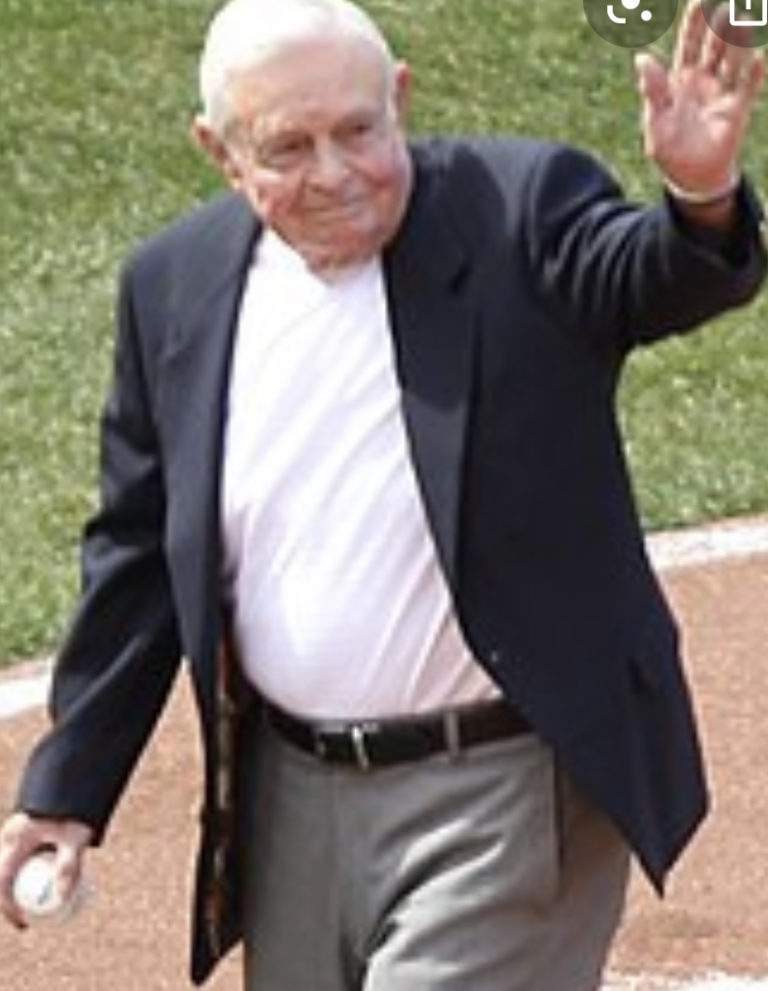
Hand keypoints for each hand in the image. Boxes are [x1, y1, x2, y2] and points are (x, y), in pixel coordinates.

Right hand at [0, 812, 92, 927]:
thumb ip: (70, 865)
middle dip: (11, 902)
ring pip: (11, 870)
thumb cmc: (73, 808)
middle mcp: (10, 837)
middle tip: (28, 920)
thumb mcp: (75, 837)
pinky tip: (45, 886)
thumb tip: (63, 899)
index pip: (1, 881)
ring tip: (37, 909)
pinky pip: (21, 862)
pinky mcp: (25, 833)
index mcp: (15, 839)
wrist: (74, 778)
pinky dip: (29, 877)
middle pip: (2, 878)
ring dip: (20, 890)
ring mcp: (15, 835)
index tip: (24, 923)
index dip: (8, 907)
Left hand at [635, 0, 764, 194]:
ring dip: (737, 42)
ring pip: (732, 61)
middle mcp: (704, 81)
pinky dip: (754, 74)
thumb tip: (641, 58)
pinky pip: (748, 87)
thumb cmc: (669, 150)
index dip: (694, 24)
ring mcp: (722, 93)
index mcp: (679, 81)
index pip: (688, 45)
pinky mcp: (737, 110)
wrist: (691, 178)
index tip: (699, 2)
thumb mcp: (655, 122)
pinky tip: (759, 58)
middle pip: (714, 46)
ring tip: (742, 19)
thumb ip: (653, 91)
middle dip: (719, 25)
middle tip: (726, 4)